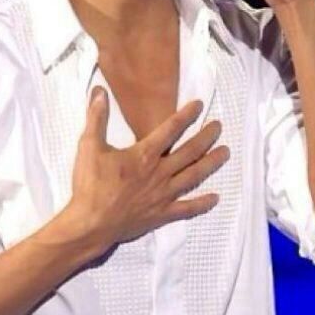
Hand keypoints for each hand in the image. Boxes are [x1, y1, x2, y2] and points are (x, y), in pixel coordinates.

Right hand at [66, 86, 229, 254]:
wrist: (90, 224)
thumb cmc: (90, 184)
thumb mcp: (89, 146)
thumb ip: (97, 117)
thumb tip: (99, 91)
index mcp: (144, 154)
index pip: (170, 129)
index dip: (186, 115)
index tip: (200, 105)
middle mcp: (159, 173)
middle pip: (190, 151)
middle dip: (206, 137)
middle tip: (219, 126)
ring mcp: (163, 195)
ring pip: (193, 176)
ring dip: (211, 163)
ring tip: (225, 153)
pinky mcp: (161, 215)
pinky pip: (187, 208)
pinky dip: (202, 203)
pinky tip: (215, 198)